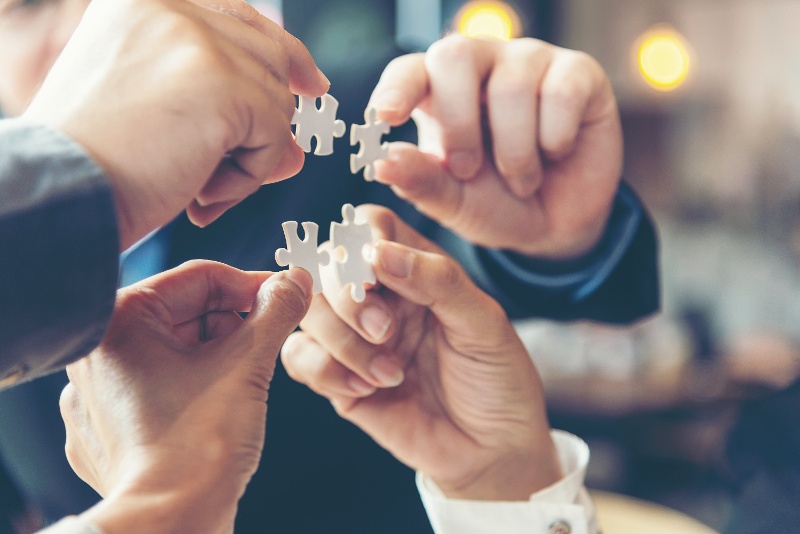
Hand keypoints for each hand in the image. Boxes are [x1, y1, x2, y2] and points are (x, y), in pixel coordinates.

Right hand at [22, 0, 328, 249]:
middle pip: (269, 58)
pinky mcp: (223, 82)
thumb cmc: (97, 164)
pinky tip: (201, 189)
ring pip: (276, 100)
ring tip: (198, 184)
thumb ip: (234, 116)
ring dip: (250, 155)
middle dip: (268, 119)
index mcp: (146, 2)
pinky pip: (275, 134)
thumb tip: (297, 152)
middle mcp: (172, 6)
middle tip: (245, 165)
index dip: (282, 55)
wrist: (63, 195)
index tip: (311, 84)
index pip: (240, 19)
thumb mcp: (167, 121)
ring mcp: (198, 39)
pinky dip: (250, 174)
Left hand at [60, 261, 312, 533]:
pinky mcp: (106, 428)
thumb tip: (297, 281)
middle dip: (234, 326)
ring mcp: (98, 394)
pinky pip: (157, 387)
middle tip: (267, 344)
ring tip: (242, 382)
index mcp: (118, 322)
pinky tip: (214, 408)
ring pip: (174, 350)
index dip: (252, 285)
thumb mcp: (249, 363)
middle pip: (186, 313)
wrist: (170, 525)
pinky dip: (192, 387)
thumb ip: (277, 310)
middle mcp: (96, 352)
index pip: (200, 278)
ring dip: (217, 356)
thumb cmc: (197, 447)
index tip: (285, 297)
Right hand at [282, 206, 560, 499]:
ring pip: (307, 310)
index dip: (359, 241)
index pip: (368, 226)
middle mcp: (380, 296)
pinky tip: (365, 390)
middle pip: (326, 265)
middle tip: (384, 331)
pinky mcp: (337, 376)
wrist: (492, 450)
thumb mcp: (483, 324)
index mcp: (416, 270)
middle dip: (347, 299)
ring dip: (340, 340)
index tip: (374, 276)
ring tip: (387, 373)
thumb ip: (437, 281)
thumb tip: (378, 251)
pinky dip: (325, 370)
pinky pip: (299, 357)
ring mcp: (354, 336)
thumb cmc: (497, 379)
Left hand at [369, 36, 621, 259]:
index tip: (385, 116)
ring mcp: (530, 62)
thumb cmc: (496, 205)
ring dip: (515, 151)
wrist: (558, 225)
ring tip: (522, 181)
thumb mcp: (455, 203)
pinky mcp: (578, 73)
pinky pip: (562, 93)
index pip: (410, 70)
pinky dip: (555, 138)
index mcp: (438, 91)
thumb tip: (383, 162)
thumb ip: (421, 181)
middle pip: (455, 56)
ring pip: (513, 86)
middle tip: (467, 170)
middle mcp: (482, 65)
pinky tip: (556, 153)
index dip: (396, 88)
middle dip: (458, 121)